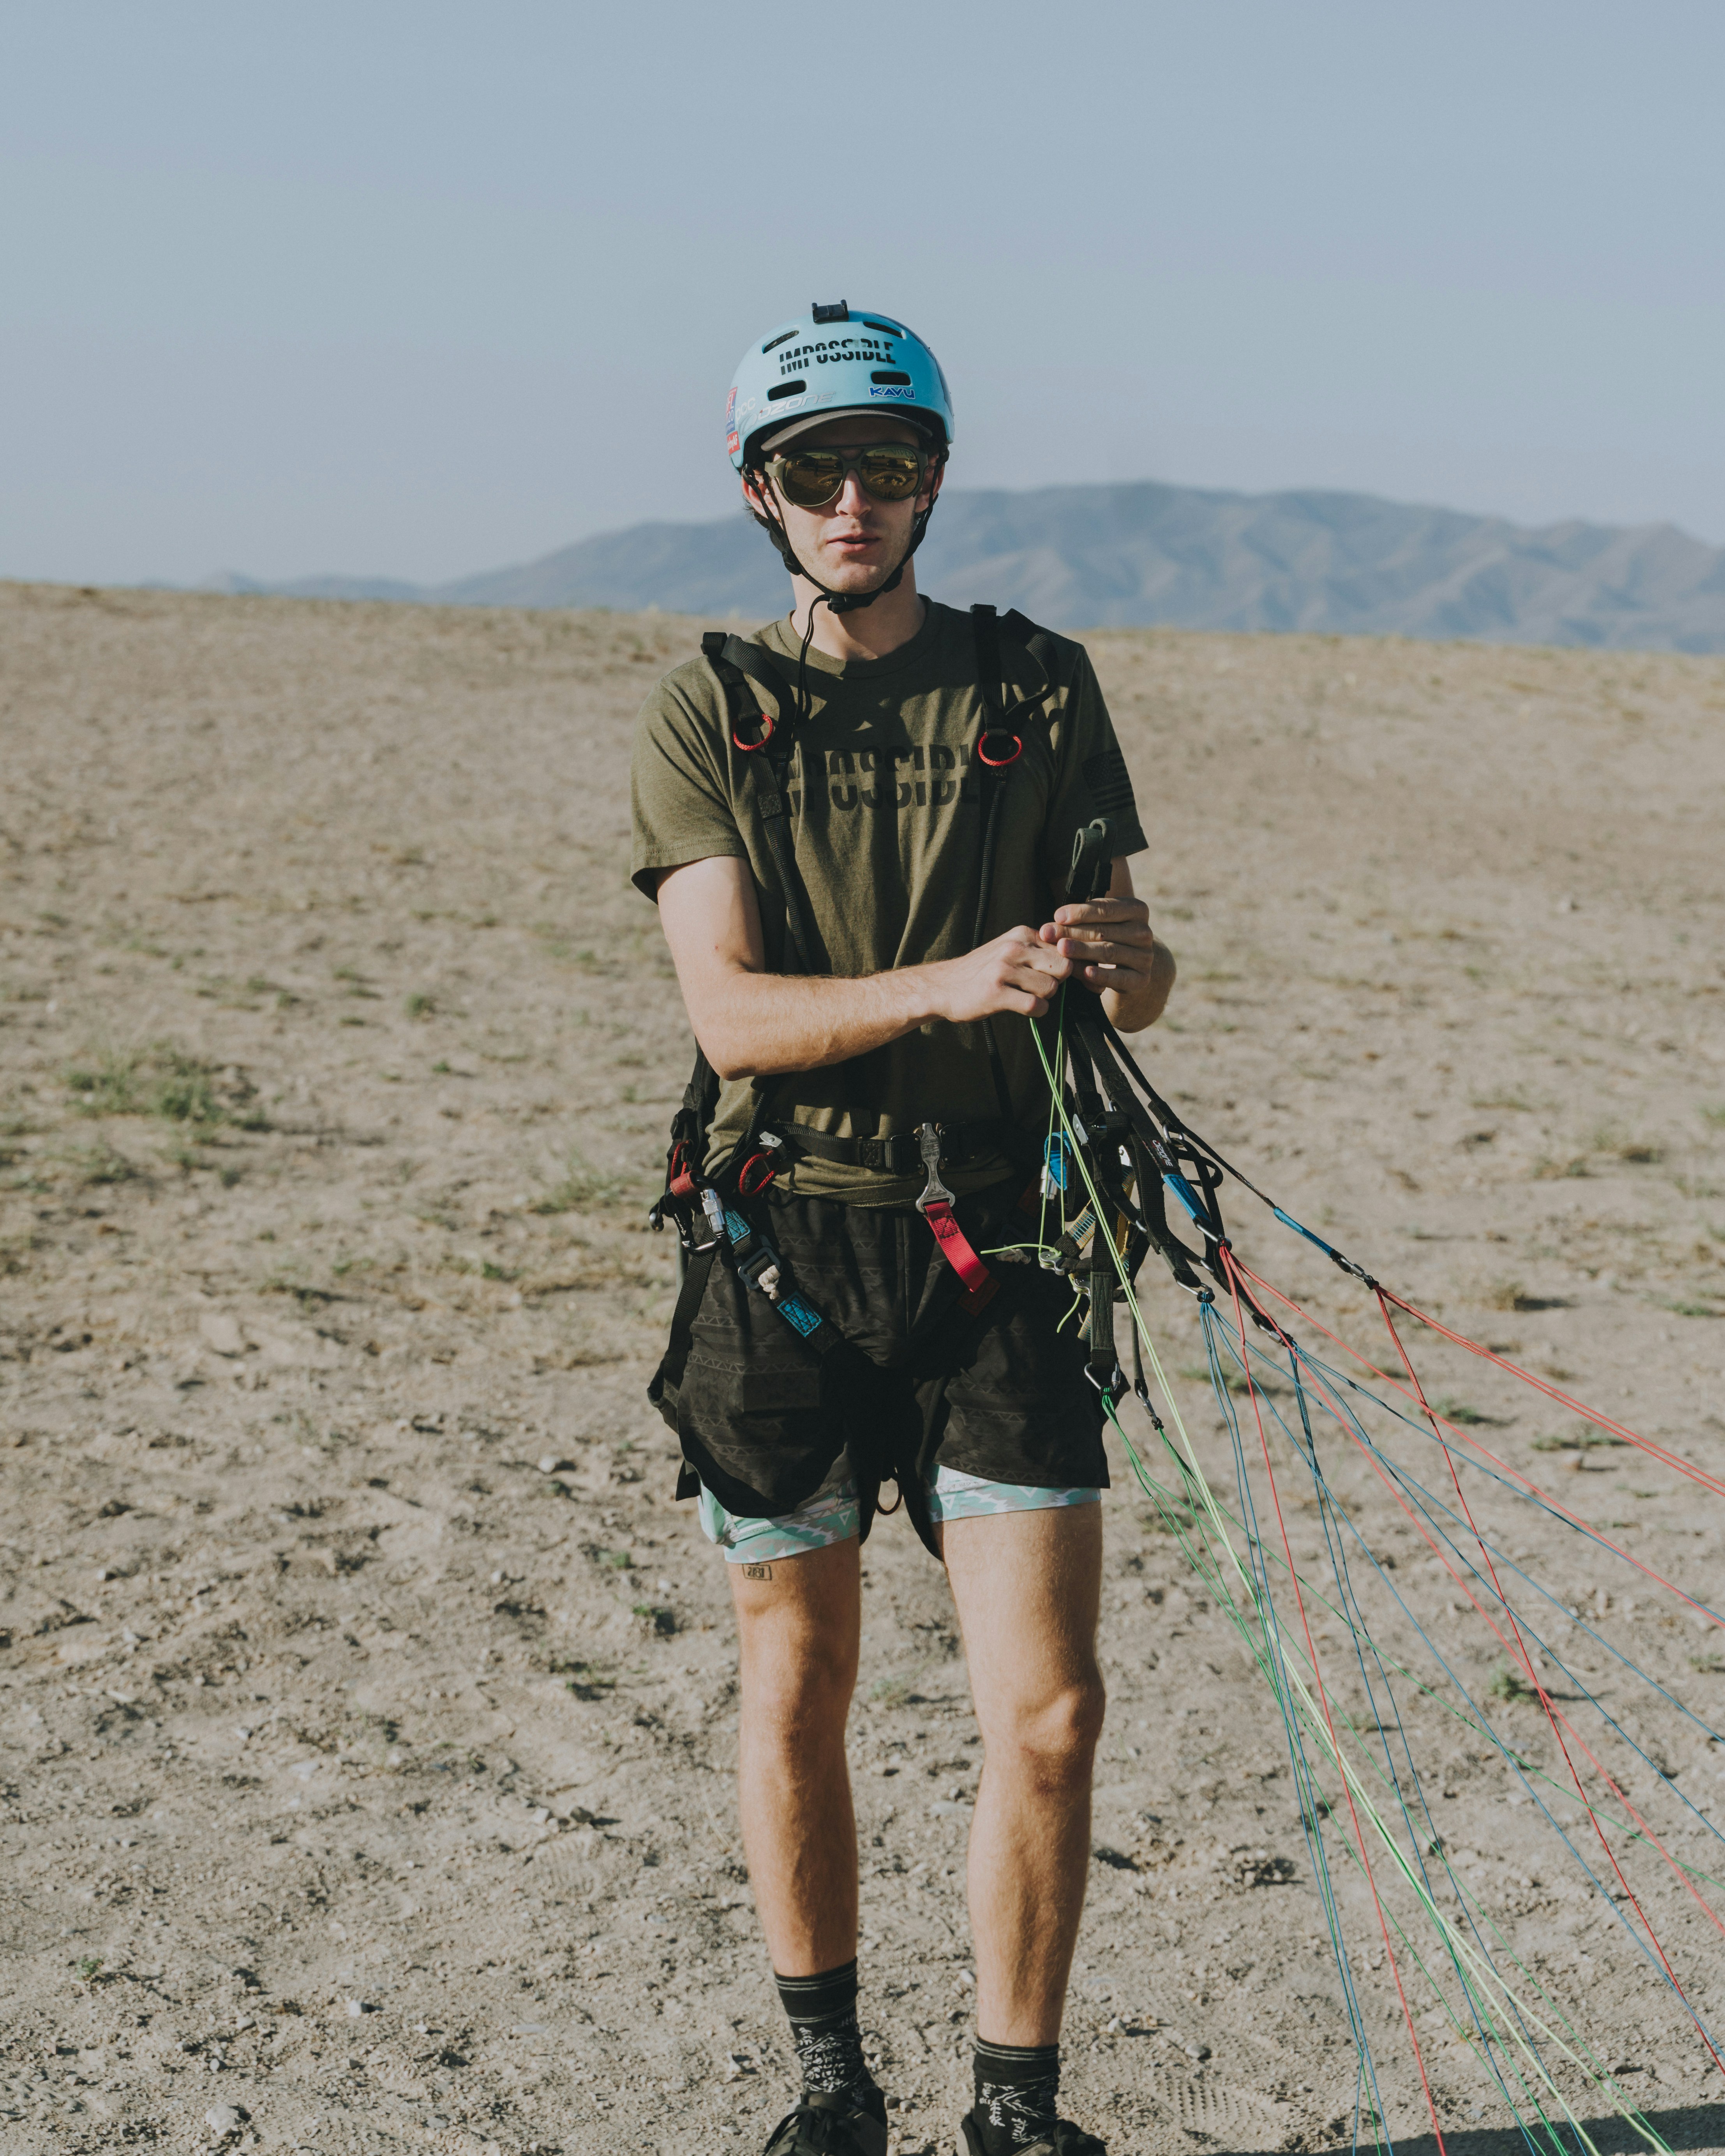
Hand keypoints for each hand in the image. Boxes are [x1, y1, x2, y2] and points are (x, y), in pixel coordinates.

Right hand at [923, 926, 1070, 1023]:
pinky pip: (1035, 1005)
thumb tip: (1074, 960)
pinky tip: (1024, 1008)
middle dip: (1056, 981)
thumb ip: (1037, 950)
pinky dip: (1036, 1011)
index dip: (1065, 966)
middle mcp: (1013, 947)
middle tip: (1038, 988)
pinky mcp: (996, 993)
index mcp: (1020, 934)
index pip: (1063, 948)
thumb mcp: (1008, 948)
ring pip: (1050, 987)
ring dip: (1043, 998)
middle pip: (1062, 967)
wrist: (943, 986)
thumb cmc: (981, 971)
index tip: (1055, 976)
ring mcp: (1003, 969)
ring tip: (1025, 996)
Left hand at [1039, 895, 1157, 996]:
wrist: (1130, 966)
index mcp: (1136, 910)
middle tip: (1049, 934)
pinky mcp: (1141, 979)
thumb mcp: (1097, 924)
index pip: (1106, 909)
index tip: (1057, 916)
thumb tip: (1050, 926)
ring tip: (1061, 949)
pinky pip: (1120, 977)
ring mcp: (1145, 956)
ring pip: (1109, 952)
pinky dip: (1102, 975)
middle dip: (1073, 932)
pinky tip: (1086, 973)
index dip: (1080, 912)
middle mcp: (1144, 932)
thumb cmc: (1107, 937)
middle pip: (1104, 931)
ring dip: (1083, 951)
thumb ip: (1078, 921)